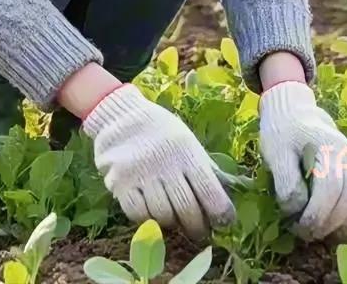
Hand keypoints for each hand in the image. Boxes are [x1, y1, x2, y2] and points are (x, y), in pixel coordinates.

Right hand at [81, 83, 236, 241]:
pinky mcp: (120, 184)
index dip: (221, 213)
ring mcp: (141, 174)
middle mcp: (165, 164)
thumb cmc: (160, 131)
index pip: (210, 191)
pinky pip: (138, 214)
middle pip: (187, 210)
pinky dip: (147, 217)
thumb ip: (204, 168)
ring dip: (171, 221)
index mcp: (187, 152)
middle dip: (196, 226)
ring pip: (163, 216)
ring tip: (173, 217)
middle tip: (198, 231)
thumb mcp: (187, 141)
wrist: (121, 116)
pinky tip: (151, 210)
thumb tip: (226, 194)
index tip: (224, 222)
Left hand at [258, 80, 346, 240]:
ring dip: (342, 224)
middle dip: (328, 223)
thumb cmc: (282, 130)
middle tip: (306, 234)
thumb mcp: (275, 152)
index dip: (316, 213)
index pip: (331, 187)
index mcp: (327, 146)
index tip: (298, 227)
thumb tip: (297, 211)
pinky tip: (331, 226)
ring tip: (318, 233)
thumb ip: (286, 182)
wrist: (294, 110)